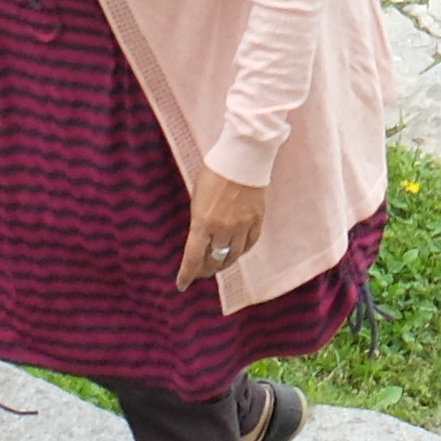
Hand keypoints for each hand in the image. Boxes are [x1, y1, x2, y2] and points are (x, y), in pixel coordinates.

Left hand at [179, 170, 269, 288]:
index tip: (182, 285)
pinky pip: (250, 244)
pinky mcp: (258, 220)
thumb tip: (199, 238)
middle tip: (202, 273)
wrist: (243, 155)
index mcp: (203, 222)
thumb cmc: (215, 171)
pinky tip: (236, 251)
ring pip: (233, 256)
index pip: (193, 258)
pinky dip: (241, 251)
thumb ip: (199, 219)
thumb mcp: (197, 196)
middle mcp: (223, 229)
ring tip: (219, 264)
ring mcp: (243, 226)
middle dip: (206, 270)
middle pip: (214, 261)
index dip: (187, 275)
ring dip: (224, 263)